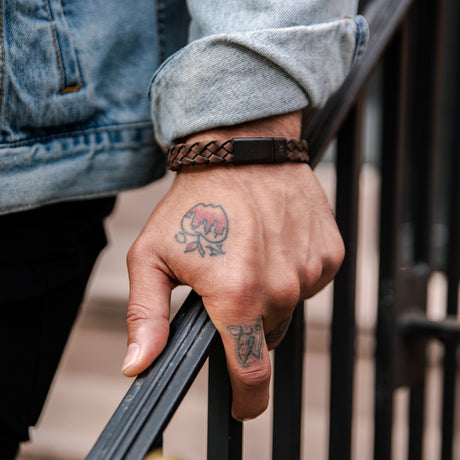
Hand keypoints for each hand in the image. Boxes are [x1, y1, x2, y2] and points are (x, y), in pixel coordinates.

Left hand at [122, 160, 343, 420]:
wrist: (242, 152)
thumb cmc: (196, 202)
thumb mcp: (153, 257)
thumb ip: (147, 317)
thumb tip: (139, 364)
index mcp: (237, 295)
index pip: (251, 371)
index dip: (246, 398)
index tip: (241, 405)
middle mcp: (281, 287)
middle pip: (265, 335)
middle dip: (245, 318)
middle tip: (227, 278)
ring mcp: (310, 269)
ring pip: (287, 306)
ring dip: (268, 291)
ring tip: (249, 253)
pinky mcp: (330, 254)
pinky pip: (308, 280)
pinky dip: (290, 271)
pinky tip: (272, 242)